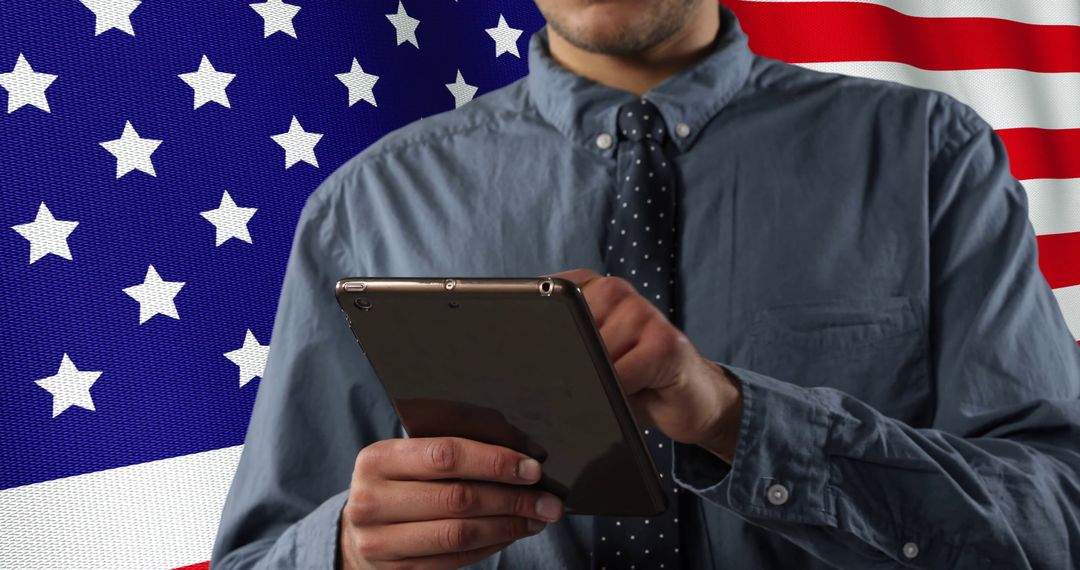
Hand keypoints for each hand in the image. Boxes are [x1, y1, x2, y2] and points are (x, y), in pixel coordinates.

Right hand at [339, 437, 562, 569]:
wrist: (359, 532)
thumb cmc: (401, 483)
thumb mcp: (420, 451)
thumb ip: (471, 441)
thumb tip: (531, 452)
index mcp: (378, 458)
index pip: (445, 455)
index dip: (495, 461)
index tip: (532, 468)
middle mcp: (371, 500)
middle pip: (457, 497)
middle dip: (513, 498)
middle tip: (549, 499)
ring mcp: (380, 541)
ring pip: (460, 533)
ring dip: (509, 525)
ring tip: (539, 517)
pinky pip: (456, 559)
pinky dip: (493, 544)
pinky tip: (513, 532)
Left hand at [547, 269, 742, 462]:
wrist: (690, 400)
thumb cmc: (634, 380)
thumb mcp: (589, 359)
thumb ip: (563, 345)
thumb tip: (527, 359)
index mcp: (588, 287)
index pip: (545, 299)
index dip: (536, 330)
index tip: (530, 352)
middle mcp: (614, 289)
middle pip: (567, 330)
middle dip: (569, 363)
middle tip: (588, 380)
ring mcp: (642, 310)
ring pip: (593, 353)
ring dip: (599, 381)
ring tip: (621, 384)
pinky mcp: (665, 340)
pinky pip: (620, 373)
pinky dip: (621, 392)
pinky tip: (638, 390)